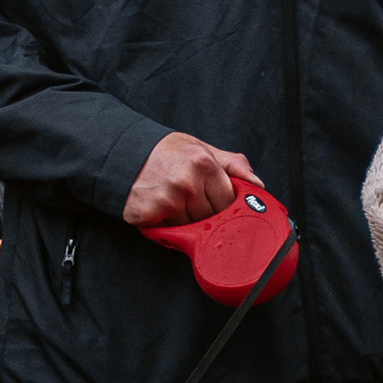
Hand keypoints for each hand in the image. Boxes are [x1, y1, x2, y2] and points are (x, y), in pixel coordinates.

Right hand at [123, 134, 254, 228]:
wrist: (125, 152)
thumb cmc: (166, 152)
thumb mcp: (203, 149)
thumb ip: (233, 165)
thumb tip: (257, 184)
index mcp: (205, 165)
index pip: (228, 203)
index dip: (223, 205)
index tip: (214, 202)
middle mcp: (187, 184)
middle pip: (211, 219)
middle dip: (204, 214)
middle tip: (191, 199)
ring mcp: (167, 201)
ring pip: (190, 229)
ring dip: (185, 222)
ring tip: (174, 201)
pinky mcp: (148, 215)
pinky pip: (168, 233)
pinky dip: (166, 226)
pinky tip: (160, 209)